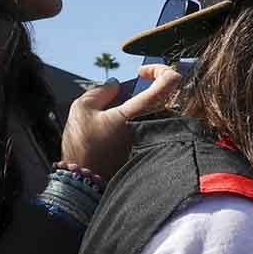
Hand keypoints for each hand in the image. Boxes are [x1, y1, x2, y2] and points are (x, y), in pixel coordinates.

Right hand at [60, 64, 182, 178]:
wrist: (83, 184)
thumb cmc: (82, 147)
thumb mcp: (82, 109)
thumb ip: (101, 91)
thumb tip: (116, 84)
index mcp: (139, 113)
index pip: (170, 82)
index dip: (160, 70)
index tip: (141, 73)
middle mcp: (152, 127)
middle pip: (162, 97)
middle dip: (141, 93)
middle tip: (119, 99)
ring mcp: (153, 142)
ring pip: (157, 114)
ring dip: (139, 111)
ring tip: (113, 121)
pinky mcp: (149, 153)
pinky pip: (152, 130)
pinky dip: (138, 126)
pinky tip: (117, 135)